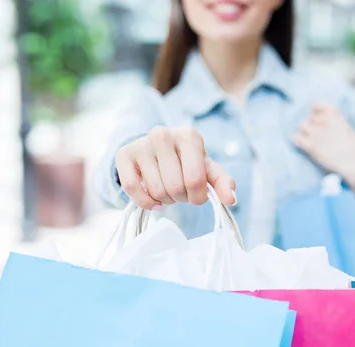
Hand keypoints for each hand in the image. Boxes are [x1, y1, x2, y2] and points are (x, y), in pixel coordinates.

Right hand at [115, 126, 235, 209]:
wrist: (157, 150)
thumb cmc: (187, 161)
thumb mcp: (207, 169)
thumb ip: (222, 182)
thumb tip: (231, 199)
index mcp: (189, 136)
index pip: (195, 180)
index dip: (198, 197)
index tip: (197, 195)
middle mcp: (163, 135)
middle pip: (175, 188)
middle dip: (181, 198)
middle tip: (181, 193)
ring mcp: (141, 143)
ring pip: (155, 190)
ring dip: (165, 201)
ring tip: (168, 192)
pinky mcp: (124, 154)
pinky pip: (132, 189)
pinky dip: (145, 202)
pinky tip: (153, 200)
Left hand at [294, 104, 354, 223]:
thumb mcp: (347, 128)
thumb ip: (334, 122)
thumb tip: (322, 123)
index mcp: (334, 114)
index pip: (316, 105)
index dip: (315, 112)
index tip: (318, 118)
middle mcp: (323, 120)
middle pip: (309, 118)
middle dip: (311, 125)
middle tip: (317, 135)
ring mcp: (316, 133)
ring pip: (302, 126)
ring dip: (305, 133)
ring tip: (311, 141)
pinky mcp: (310, 146)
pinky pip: (296, 138)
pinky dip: (298, 141)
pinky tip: (304, 146)